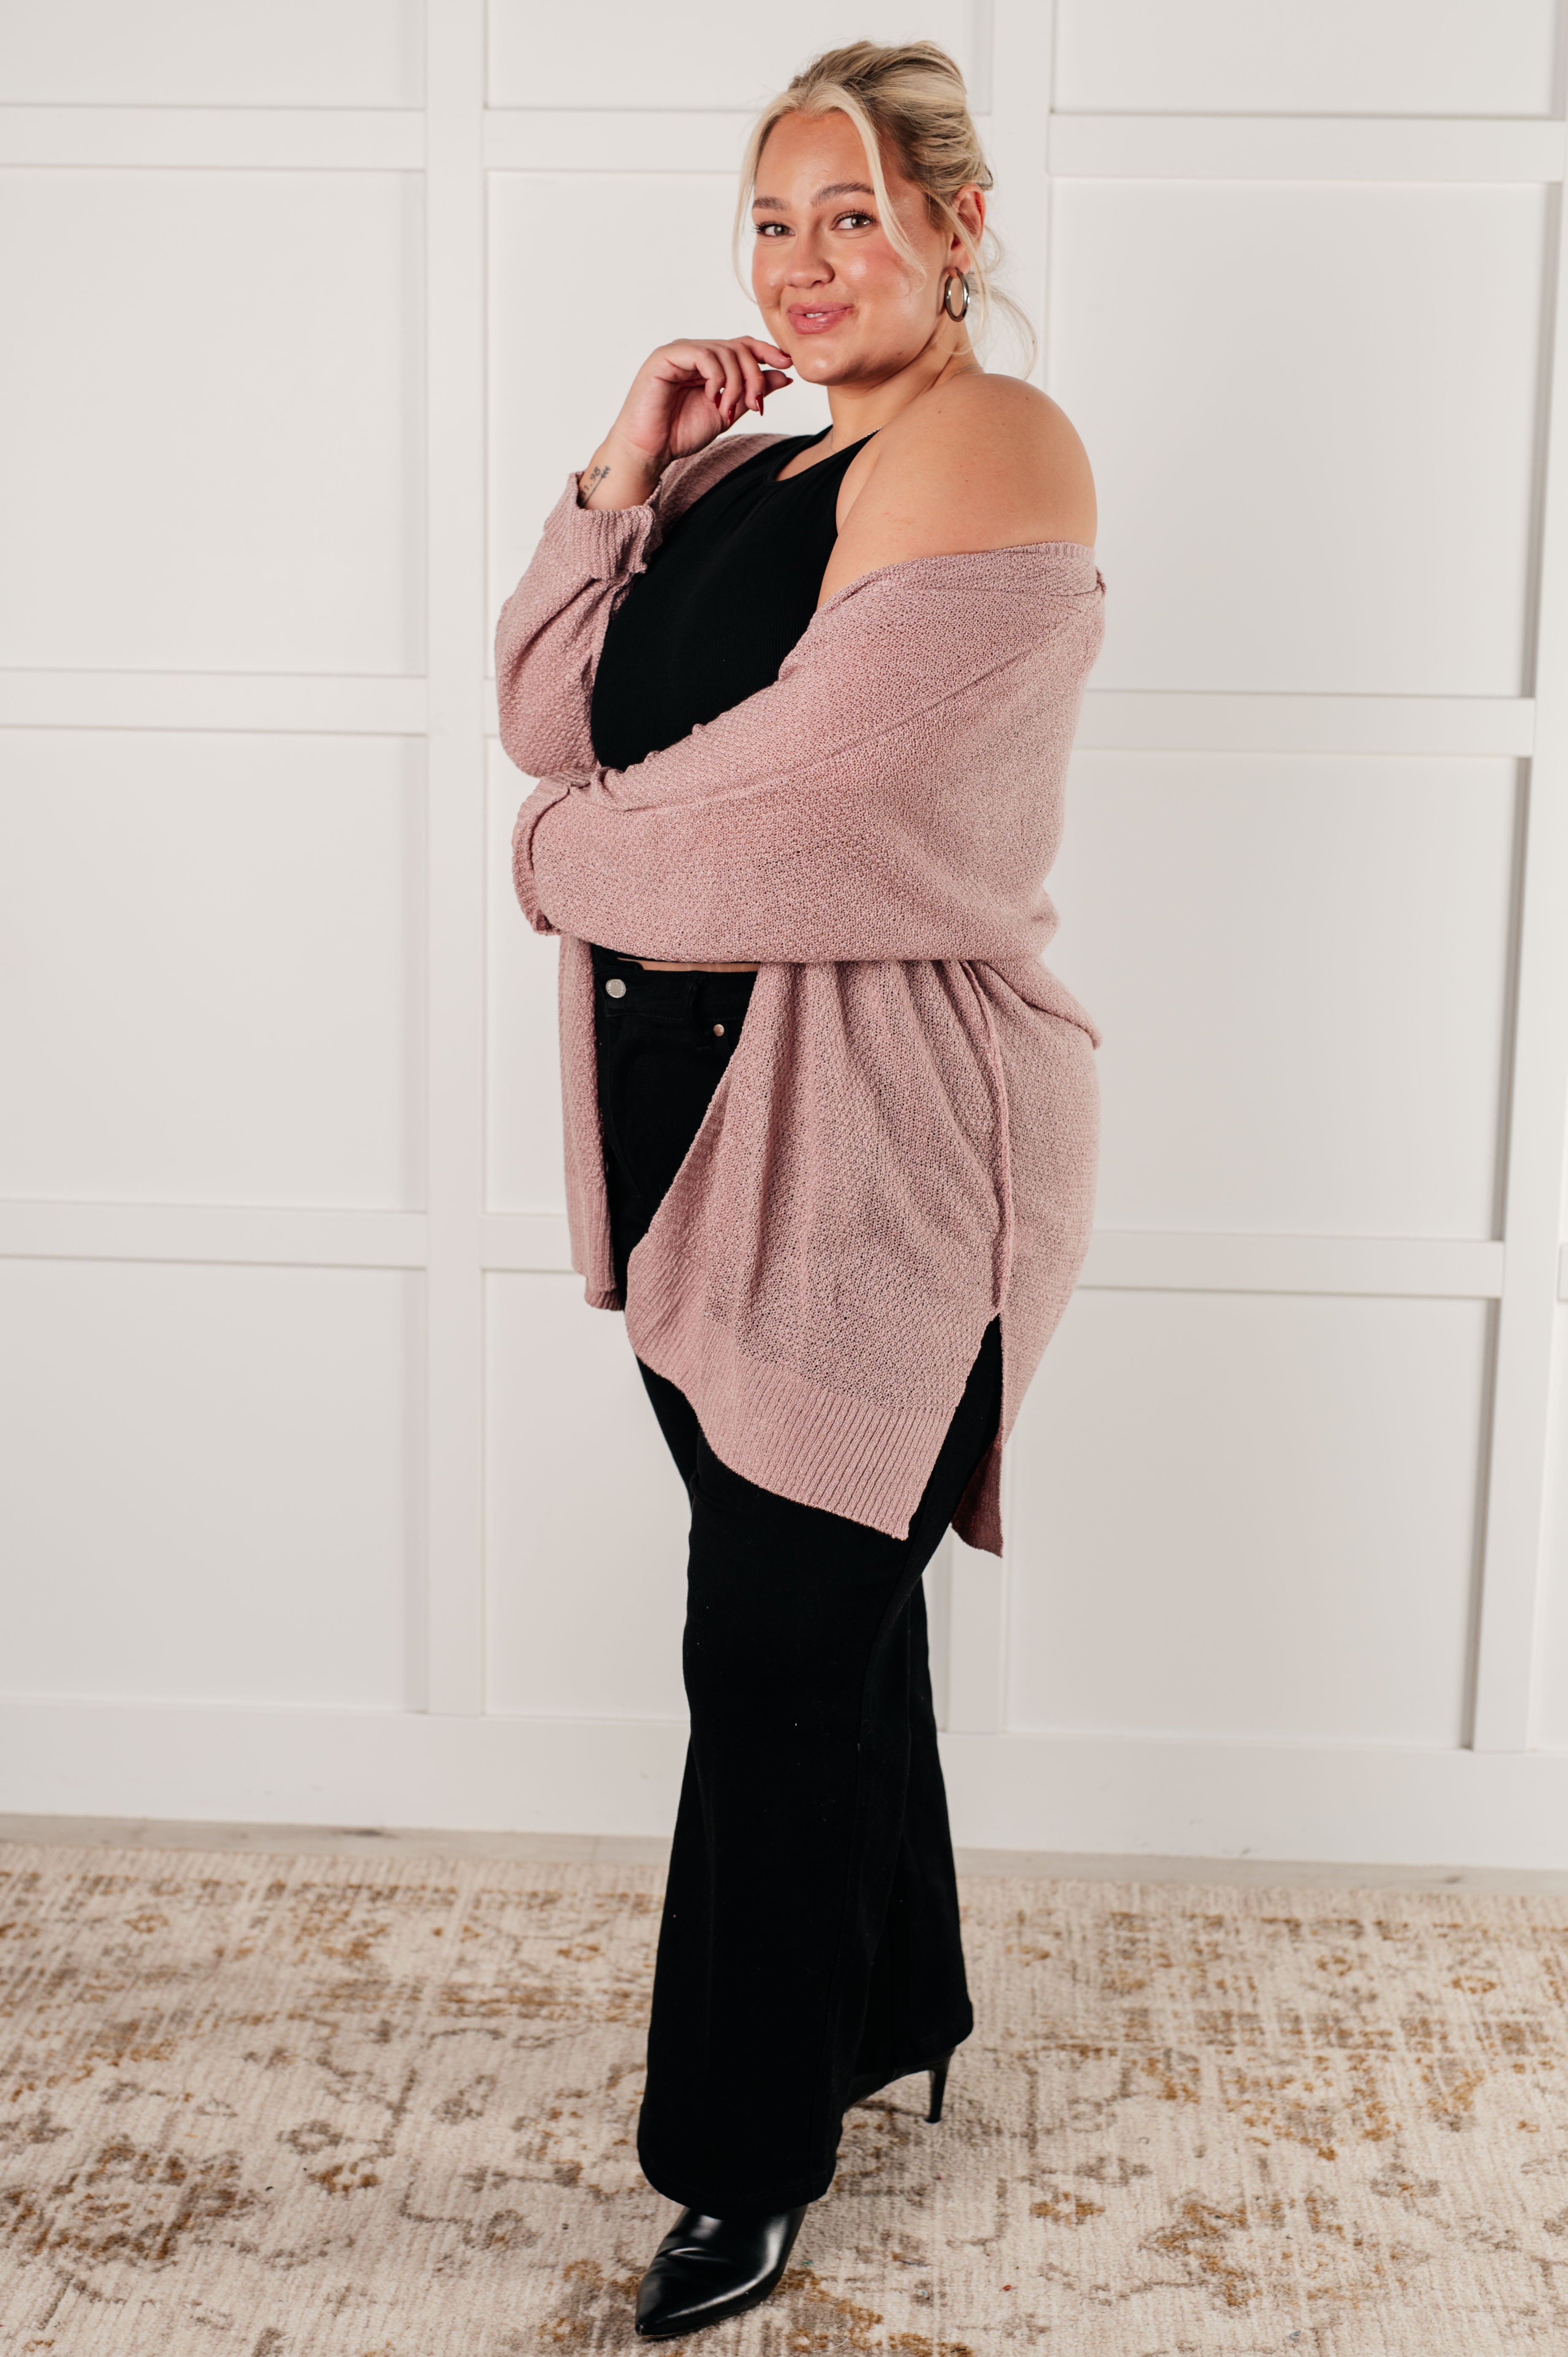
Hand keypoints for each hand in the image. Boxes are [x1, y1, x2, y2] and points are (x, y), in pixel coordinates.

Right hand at [579, 337, 792, 509]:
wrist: (650, 451)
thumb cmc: (679, 433)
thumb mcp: (727, 412)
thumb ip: (751, 392)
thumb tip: (784, 376)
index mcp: (708, 364)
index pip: (742, 346)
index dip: (766, 352)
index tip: (787, 365)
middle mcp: (694, 352)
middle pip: (738, 347)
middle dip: (753, 376)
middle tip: (755, 404)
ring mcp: (680, 352)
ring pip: (724, 351)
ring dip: (735, 383)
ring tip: (727, 410)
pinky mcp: (666, 357)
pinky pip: (703, 355)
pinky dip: (716, 377)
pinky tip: (712, 398)